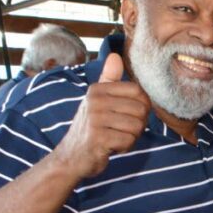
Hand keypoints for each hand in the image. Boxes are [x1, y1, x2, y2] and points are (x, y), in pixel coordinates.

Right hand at [53, 53, 149, 178]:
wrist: (71, 157)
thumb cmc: (90, 128)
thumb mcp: (97, 101)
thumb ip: (109, 80)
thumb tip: (115, 55)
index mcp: (97, 89)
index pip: (139, 92)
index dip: (142, 108)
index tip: (128, 116)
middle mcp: (95, 101)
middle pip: (141, 110)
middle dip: (137, 125)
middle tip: (120, 131)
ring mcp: (95, 119)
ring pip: (137, 127)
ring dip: (131, 138)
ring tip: (114, 138)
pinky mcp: (98, 138)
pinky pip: (128, 141)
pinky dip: (124, 148)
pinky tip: (111, 148)